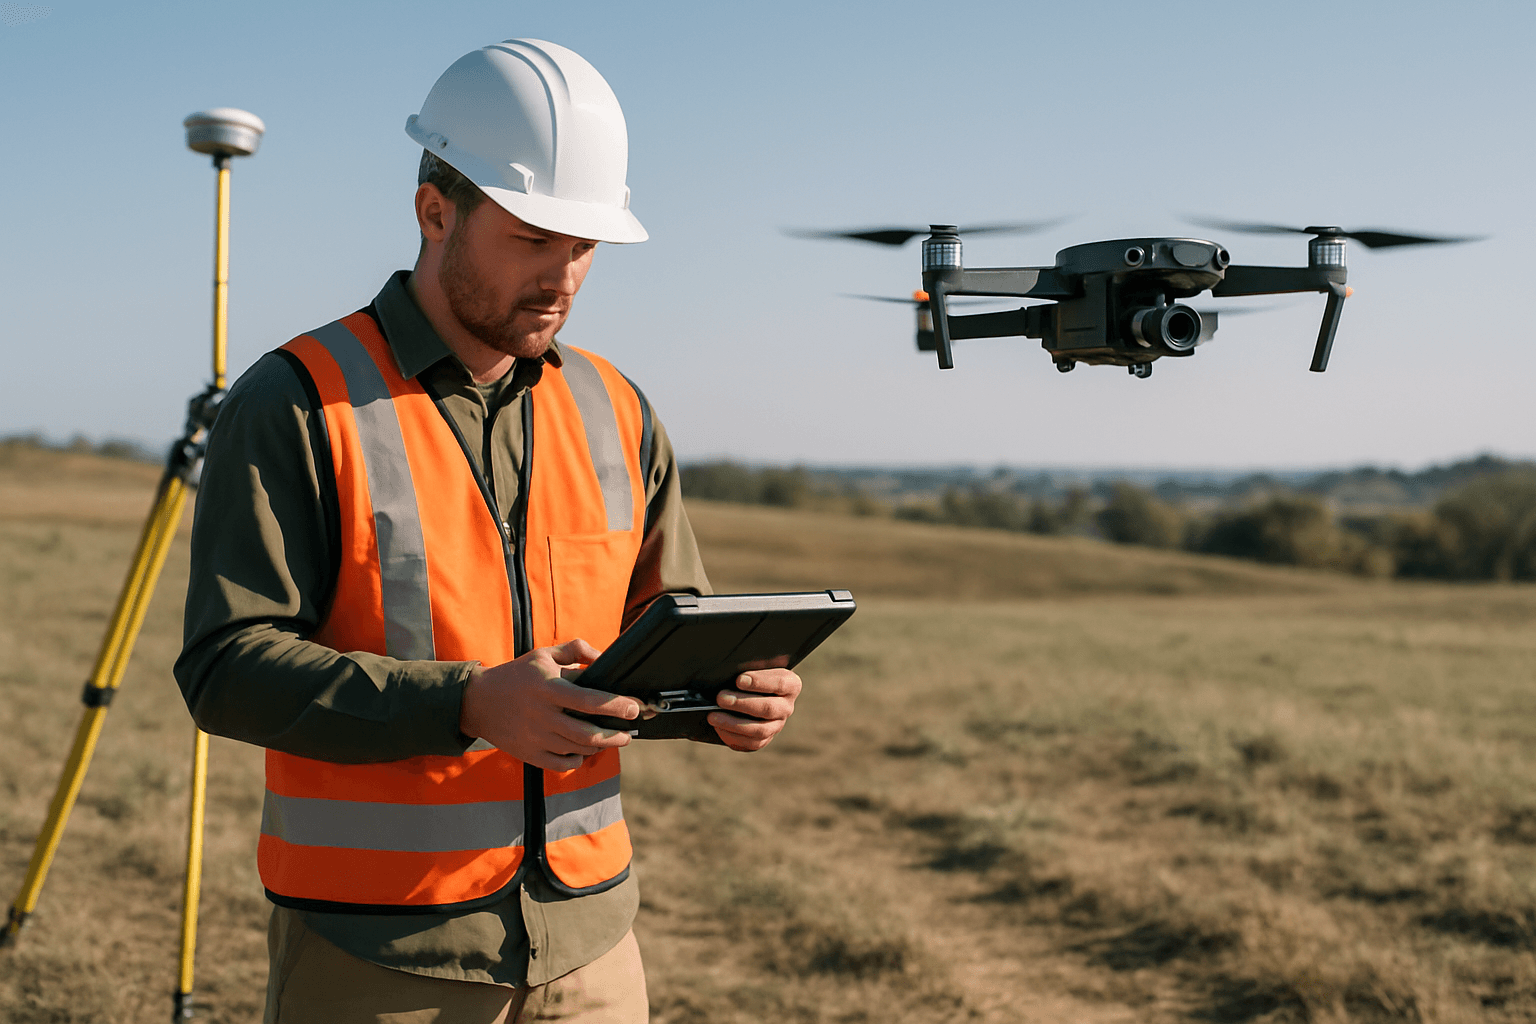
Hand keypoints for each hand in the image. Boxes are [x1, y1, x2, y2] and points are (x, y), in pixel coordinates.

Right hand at [460, 639, 641, 771]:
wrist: (478, 702)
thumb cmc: (516, 675)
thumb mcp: (543, 654)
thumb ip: (576, 650)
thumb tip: (602, 656)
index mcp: (548, 688)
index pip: (589, 700)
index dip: (616, 706)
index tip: (632, 708)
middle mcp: (542, 716)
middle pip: (588, 734)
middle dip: (615, 735)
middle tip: (628, 733)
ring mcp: (536, 738)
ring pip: (578, 750)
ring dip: (601, 746)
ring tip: (611, 739)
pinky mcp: (530, 755)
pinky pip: (562, 764)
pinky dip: (578, 759)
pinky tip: (584, 750)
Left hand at [708, 669, 800, 751]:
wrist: (747, 692)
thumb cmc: (749, 675)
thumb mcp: (752, 667)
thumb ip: (746, 667)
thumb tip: (728, 673)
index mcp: (790, 685)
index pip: (780, 683)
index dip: (759, 682)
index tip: (739, 680)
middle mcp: (786, 706)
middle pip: (768, 708)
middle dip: (742, 703)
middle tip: (720, 698)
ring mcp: (777, 725)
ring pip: (760, 730)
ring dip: (734, 724)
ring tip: (713, 716)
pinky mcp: (764, 739)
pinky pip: (751, 743)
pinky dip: (733, 736)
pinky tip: (718, 727)